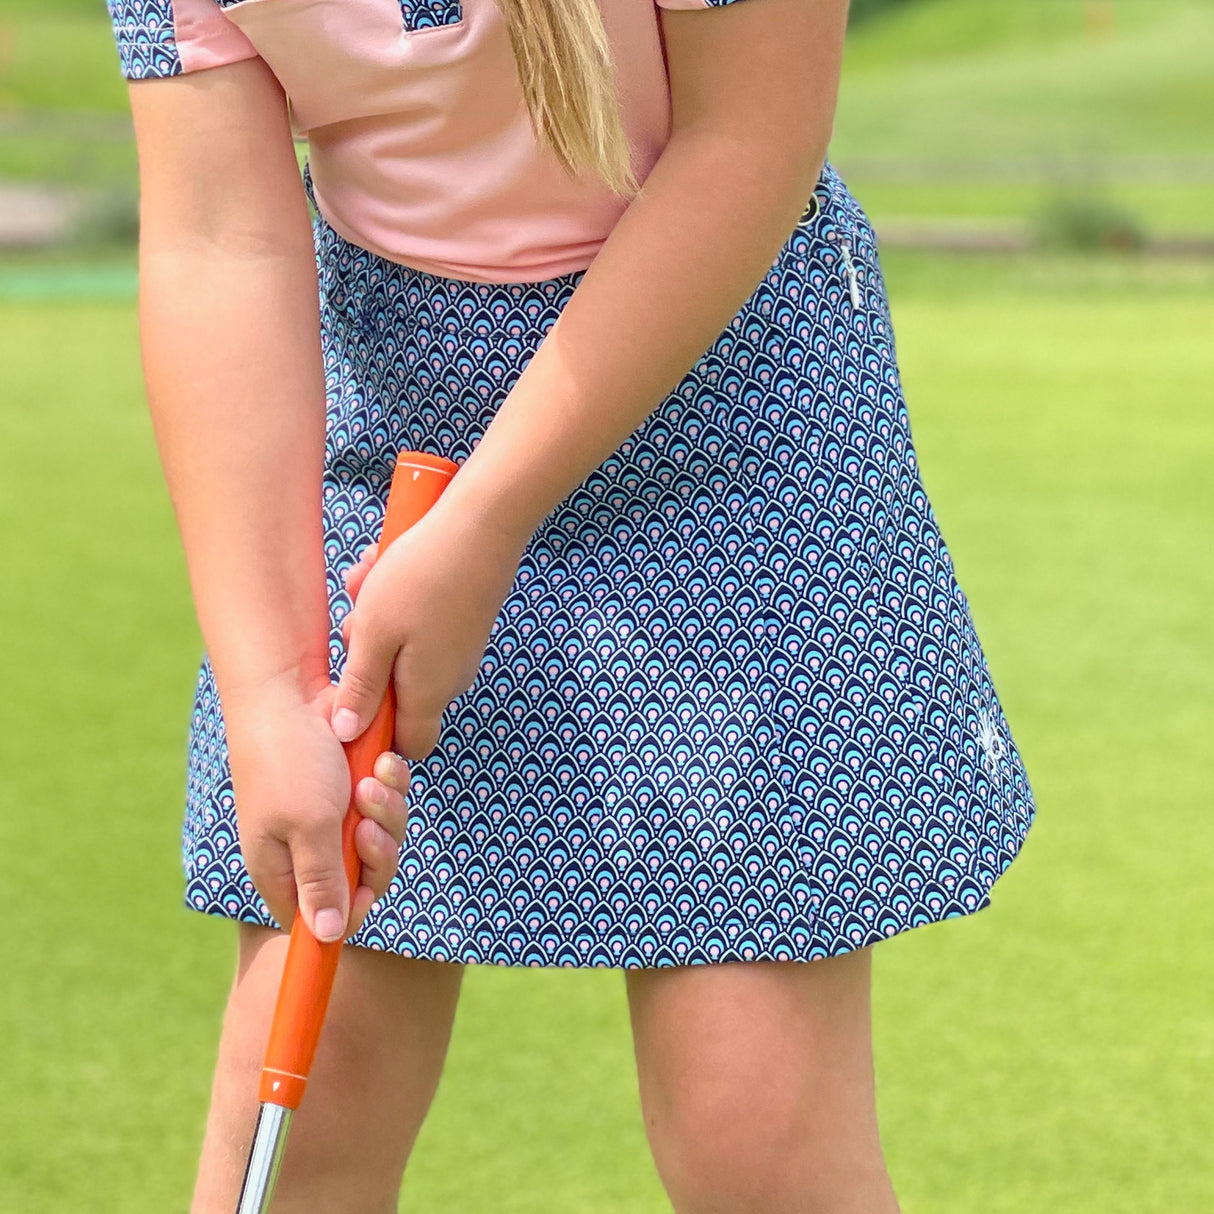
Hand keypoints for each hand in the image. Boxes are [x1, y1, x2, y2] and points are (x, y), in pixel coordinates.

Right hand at [223, 669, 412, 941]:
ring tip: (373, 778)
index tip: (366, 887)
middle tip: (365, 823)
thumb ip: (322, 881)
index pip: (322, 920)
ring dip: (386, 810)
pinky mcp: (354, 786)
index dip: (352, 909)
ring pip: (381, 838)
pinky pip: (388, 802)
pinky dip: (391, 785)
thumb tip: (327, 937)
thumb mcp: (309, 826)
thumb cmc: (290, 758)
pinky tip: (383, 762)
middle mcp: (306, 847)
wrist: (292, 689)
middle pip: (364, 880)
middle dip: (377, 850)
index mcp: (280, 868)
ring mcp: (332, 816)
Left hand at [331, 497, 524, 756]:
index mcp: (428, 694)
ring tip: (370, 579)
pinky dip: (398, 602)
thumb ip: (360, 687)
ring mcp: (459, 650)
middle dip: (367, 658)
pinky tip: (387, 567)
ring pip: (402, 650)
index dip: (378, 736)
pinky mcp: (462, 622)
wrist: (482, 525)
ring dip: (377, 621)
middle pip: (397, 692)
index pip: (408, 745)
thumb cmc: (422, 577)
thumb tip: (348, 734)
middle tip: (355, 618)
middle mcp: (451, 679)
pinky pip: (418, 625)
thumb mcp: (373, 633)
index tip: (351, 700)